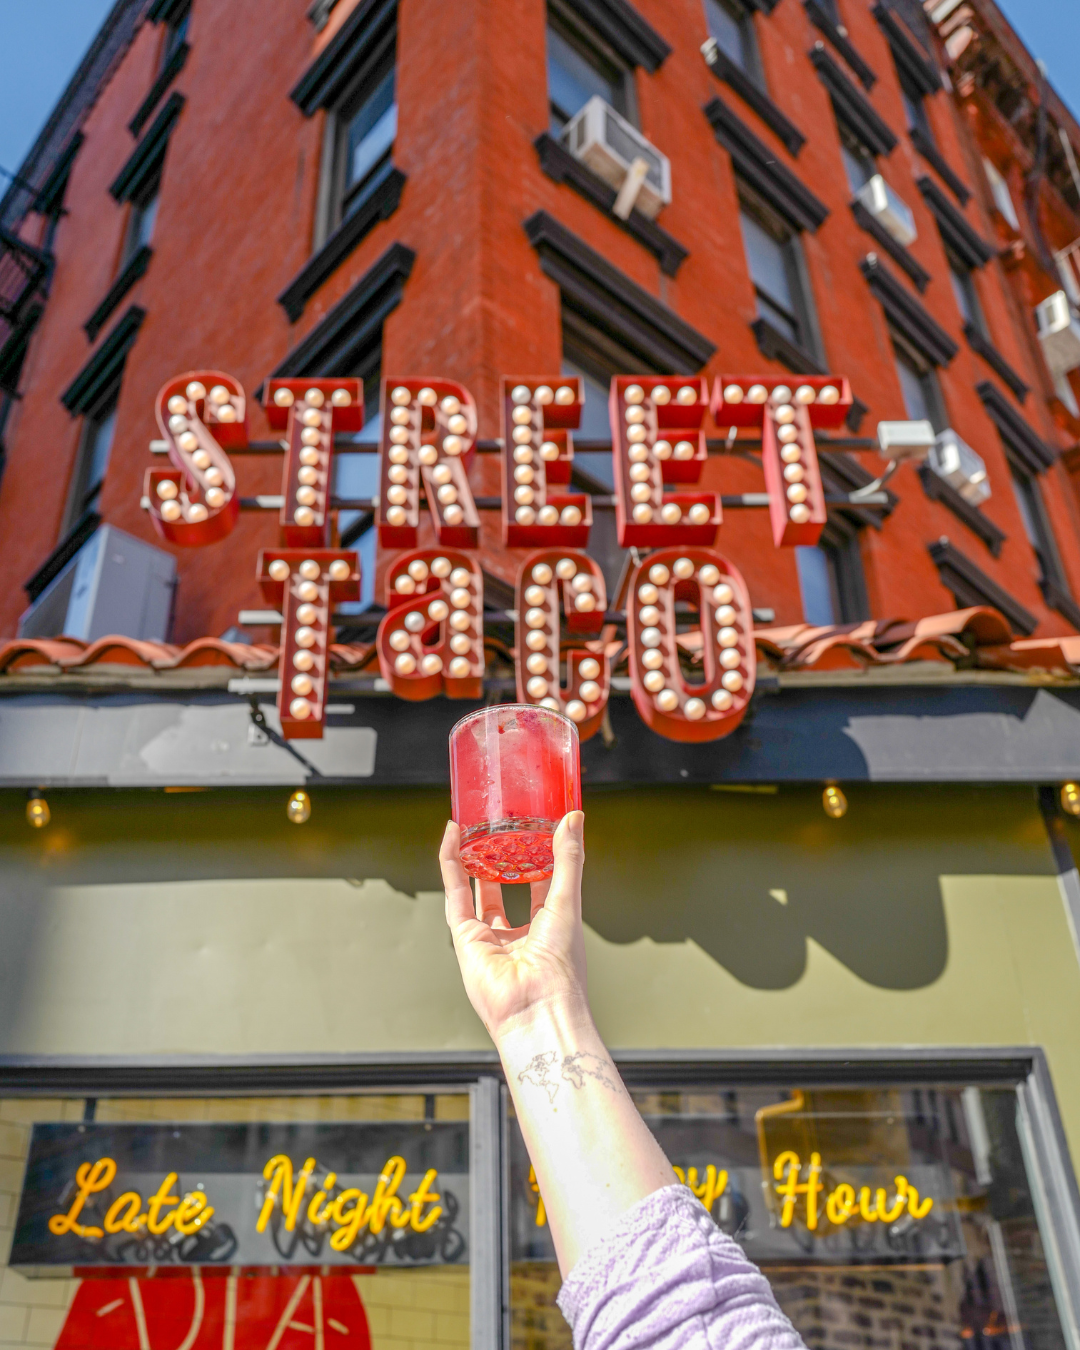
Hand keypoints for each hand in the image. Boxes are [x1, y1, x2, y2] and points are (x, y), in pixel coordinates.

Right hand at [441, 811, 587, 1042]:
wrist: (537, 1007)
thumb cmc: (561, 966)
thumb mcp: (567, 900)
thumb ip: (568, 859)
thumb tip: (574, 818)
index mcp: (549, 928)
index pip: (542, 885)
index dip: (537, 857)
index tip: (534, 829)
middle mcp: (518, 934)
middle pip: (505, 887)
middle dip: (499, 858)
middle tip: (497, 827)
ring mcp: (489, 937)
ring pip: (476, 889)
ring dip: (472, 858)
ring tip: (470, 826)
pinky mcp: (465, 938)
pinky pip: (455, 894)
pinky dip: (451, 864)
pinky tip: (452, 837)